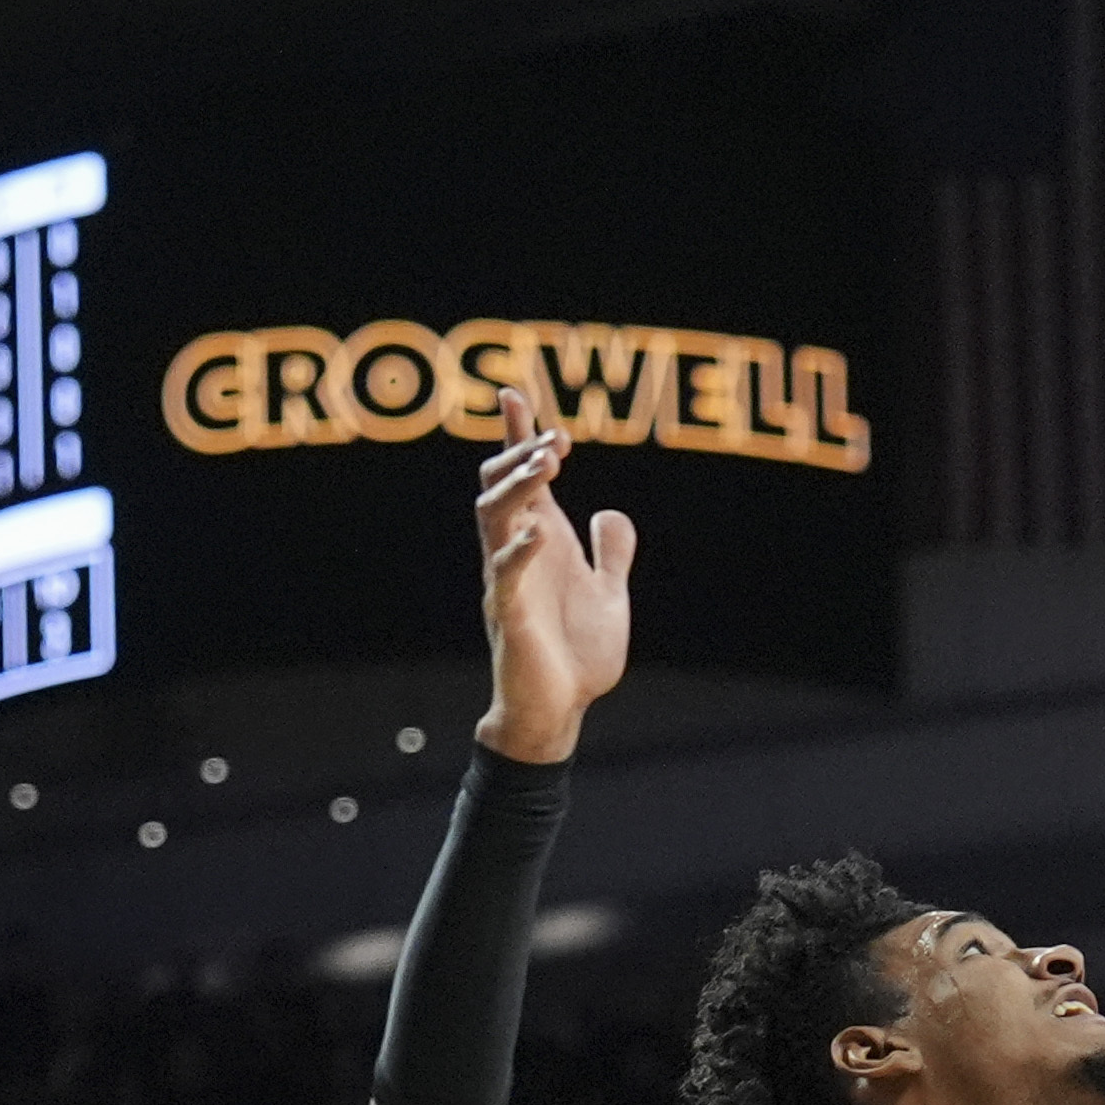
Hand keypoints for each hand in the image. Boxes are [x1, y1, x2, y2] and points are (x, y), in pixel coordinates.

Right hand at [474, 379, 635, 760]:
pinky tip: (540, 531)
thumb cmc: (577, 655)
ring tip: (550, 465)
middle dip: (520, 454)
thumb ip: (611, 554)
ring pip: (493, 517)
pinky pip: (506, 575)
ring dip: (520, 486)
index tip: (517, 395)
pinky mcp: (509, 615)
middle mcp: (518, 553)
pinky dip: (521, 550)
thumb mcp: (609, 596)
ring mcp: (509, 581)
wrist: (562, 710)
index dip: (518, 436)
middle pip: (498, 485)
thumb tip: (611, 513)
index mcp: (542, 542)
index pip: (522, 478)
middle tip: (556, 441)